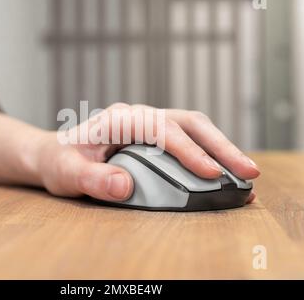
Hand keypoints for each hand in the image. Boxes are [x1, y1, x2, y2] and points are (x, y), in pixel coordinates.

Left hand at [37, 103, 258, 203]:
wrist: (54, 153)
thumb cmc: (60, 160)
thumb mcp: (66, 173)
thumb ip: (91, 180)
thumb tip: (124, 186)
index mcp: (120, 119)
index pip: (162, 131)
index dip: (189, 152)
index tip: (212, 174)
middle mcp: (139, 116)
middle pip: (189, 122)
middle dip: (221, 146)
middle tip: (249, 172)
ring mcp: (149, 124)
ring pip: (194, 127)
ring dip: (222, 148)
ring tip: (246, 174)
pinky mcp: (154, 137)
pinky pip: (188, 139)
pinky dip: (209, 154)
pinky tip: (223, 171)